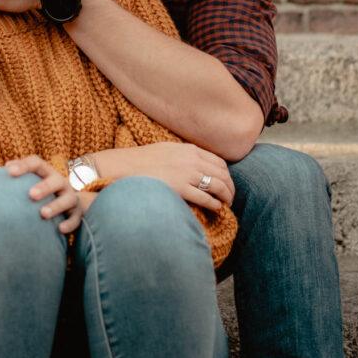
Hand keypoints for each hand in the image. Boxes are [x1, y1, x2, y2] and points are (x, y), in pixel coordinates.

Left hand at [6, 155, 83, 233]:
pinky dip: (69, 224)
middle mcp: (60, 183)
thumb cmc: (42, 194)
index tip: (9, 170)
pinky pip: (76, 219)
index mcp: (46, 173)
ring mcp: (70, 197)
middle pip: (54, 180)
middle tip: (31, 194)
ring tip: (43, 213)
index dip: (23, 165)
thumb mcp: (31, 183)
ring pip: (67, 199)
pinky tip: (60, 230)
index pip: (36, 163)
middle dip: (43, 186)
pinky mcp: (78, 213)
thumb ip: (15, 182)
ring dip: (56, 205)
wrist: (72, 204)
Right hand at [95, 143, 234, 212]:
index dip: (227, 175)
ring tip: (226, 204)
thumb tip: (197, 165)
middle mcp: (193, 160)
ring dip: (226, 197)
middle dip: (230, 187)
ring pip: (218, 186)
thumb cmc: (145, 159)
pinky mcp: (181, 189)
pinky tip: (216, 208)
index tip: (227, 183)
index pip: (219, 162)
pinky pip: (206, 198)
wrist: (127, 166)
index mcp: (191, 150)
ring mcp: (187, 174)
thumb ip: (185, 156)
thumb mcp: (168, 150)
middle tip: (230, 197)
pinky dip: (215, 204)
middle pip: (223, 174)